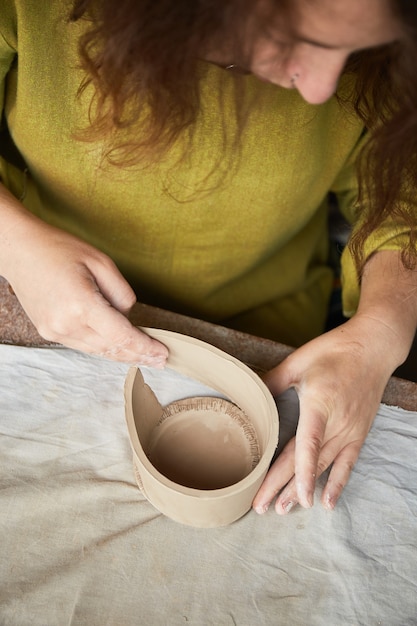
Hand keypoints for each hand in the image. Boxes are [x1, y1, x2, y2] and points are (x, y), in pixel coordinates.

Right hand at [3, 217, 167, 364]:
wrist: (21, 250)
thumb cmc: (59, 249)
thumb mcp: (101, 262)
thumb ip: (121, 293)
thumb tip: (129, 317)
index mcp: (82, 305)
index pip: (122, 337)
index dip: (145, 348)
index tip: (162, 353)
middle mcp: (67, 323)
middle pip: (112, 349)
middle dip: (139, 356)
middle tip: (160, 361)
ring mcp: (55, 331)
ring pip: (98, 351)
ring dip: (122, 356)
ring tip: (145, 358)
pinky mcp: (49, 331)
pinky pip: (84, 345)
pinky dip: (103, 348)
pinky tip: (118, 348)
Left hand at [252, 315, 396, 513]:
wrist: (373, 347)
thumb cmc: (334, 351)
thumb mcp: (297, 360)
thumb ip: (271, 381)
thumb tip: (249, 396)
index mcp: (319, 404)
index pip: (305, 446)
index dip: (294, 474)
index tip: (280, 495)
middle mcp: (337, 423)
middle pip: (307, 463)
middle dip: (283, 487)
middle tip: (261, 507)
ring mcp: (350, 431)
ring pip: (323, 468)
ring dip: (303, 490)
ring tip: (283, 509)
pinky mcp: (358, 434)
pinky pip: (347, 465)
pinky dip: (336, 485)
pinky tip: (326, 504)